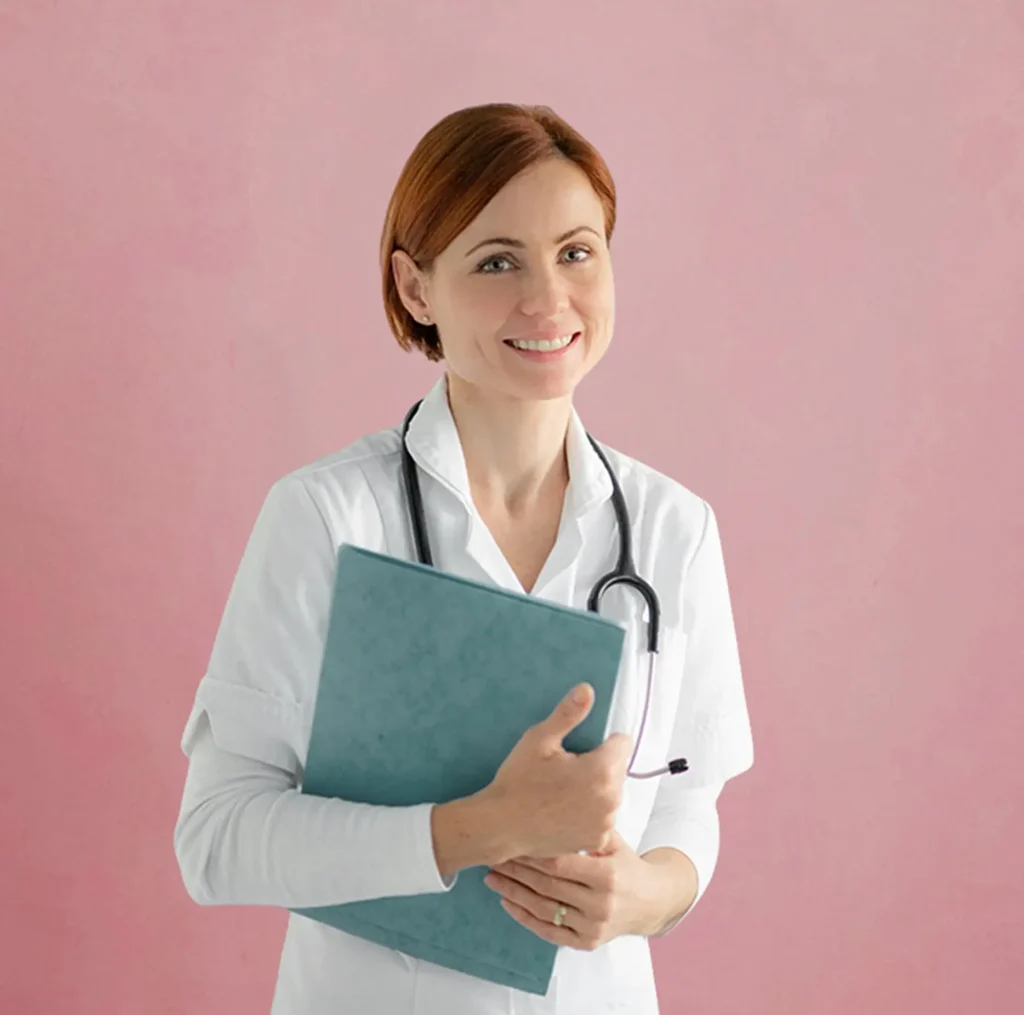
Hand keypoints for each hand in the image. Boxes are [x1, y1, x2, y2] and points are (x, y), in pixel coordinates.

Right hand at [483, 683, 631, 858]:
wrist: (501, 825)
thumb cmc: (518, 780)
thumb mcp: (539, 739)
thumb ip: (568, 714)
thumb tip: (587, 688)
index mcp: (603, 770)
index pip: (623, 743)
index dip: (603, 741)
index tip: (580, 748)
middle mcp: (612, 799)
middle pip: (617, 769)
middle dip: (600, 765)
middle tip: (566, 770)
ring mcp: (605, 823)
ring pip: (611, 793)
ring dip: (597, 790)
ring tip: (564, 791)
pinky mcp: (596, 840)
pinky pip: (603, 817)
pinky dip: (590, 813)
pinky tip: (566, 811)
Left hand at [483, 830, 658, 950]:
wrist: (651, 902)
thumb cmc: (626, 864)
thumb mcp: (614, 841)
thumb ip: (588, 826)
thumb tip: (560, 793)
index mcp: (607, 876)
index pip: (560, 865)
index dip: (532, 853)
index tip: (511, 839)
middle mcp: (600, 905)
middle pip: (548, 886)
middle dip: (517, 871)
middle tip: (493, 855)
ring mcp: (593, 927)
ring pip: (544, 910)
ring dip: (513, 893)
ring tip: (491, 877)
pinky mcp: (587, 943)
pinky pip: (550, 932)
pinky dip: (525, 919)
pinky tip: (507, 902)